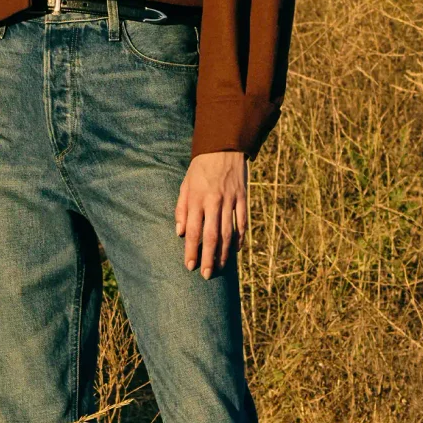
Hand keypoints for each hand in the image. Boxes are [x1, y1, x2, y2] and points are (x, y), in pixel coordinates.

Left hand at [175, 151, 247, 277]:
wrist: (224, 147)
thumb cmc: (200, 169)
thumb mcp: (185, 185)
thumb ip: (181, 209)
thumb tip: (180, 232)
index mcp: (197, 199)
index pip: (193, 231)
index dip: (191, 250)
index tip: (189, 266)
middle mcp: (214, 202)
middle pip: (211, 236)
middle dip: (209, 258)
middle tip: (206, 275)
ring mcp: (230, 201)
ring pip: (228, 232)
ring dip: (224, 253)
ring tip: (220, 267)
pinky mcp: (243, 198)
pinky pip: (242, 222)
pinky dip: (239, 238)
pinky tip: (236, 250)